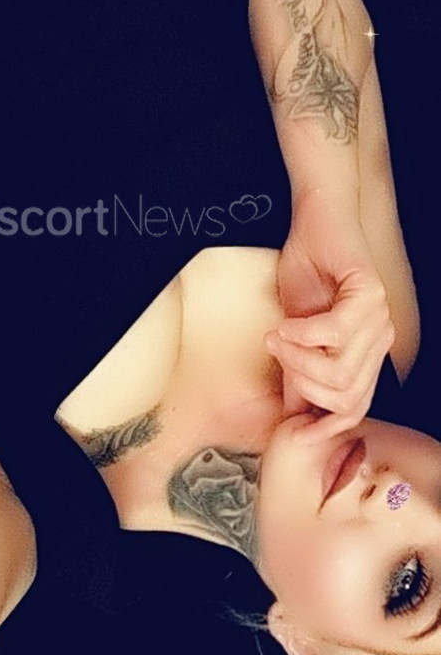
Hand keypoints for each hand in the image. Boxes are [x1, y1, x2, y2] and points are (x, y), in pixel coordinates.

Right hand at [266, 188, 395, 441]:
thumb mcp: (295, 335)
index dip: (324, 426)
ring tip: (276, 337)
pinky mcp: (369, 294)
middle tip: (276, 354)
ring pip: (338, 371)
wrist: (316, 223)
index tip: (292, 430)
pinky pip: (333, 333)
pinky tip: (285, 324)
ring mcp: (378, 319)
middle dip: (301, 382)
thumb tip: (289, 416)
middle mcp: (379, 340)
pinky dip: (301, 334)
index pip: (355, 409)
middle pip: (343, 396)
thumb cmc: (305, 273)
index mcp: (366, 354)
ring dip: (297, 358)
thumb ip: (297, 373)